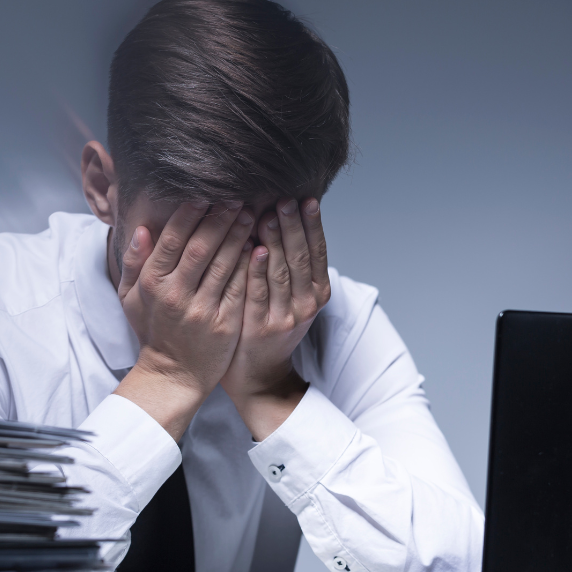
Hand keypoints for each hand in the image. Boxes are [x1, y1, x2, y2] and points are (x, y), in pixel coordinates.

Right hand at [114, 201, 254, 439]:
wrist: (173, 375)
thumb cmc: (153, 330)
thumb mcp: (130, 297)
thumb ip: (133, 262)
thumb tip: (141, 229)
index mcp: (153, 284)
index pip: (173, 240)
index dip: (190, 215)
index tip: (205, 195)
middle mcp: (177, 295)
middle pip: (201, 247)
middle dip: (220, 219)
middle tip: (236, 198)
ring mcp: (202, 310)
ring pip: (225, 264)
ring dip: (239, 236)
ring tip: (252, 214)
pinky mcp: (225, 324)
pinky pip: (241, 287)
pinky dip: (250, 265)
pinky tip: (260, 246)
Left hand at [220, 197, 330, 439]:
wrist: (258, 374)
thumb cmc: (268, 325)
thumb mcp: (289, 295)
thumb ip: (289, 262)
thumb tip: (284, 215)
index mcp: (317, 291)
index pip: (317, 250)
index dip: (312, 224)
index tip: (306, 197)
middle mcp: (307, 304)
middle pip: (302, 257)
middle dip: (294, 225)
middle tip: (285, 197)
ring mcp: (286, 317)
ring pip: (283, 272)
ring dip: (277, 241)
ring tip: (269, 213)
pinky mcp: (262, 328)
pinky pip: (260, 294)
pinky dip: (258, 271)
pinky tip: (254, 249)